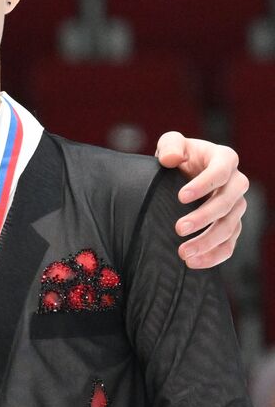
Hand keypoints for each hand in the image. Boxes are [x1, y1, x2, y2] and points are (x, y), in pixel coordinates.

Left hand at [154, 132, 247, 268]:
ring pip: (230, 227)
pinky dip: (214, 255)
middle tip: (178, 229)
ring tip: (183, 253)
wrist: (183, 172)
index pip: (220, 172)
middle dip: (204, 218)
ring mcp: (236, 206)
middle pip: (228, 203)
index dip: (203, 185)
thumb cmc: (178, 155)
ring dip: (208, 242)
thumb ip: (171, 145)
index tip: (181, 197)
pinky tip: (194, 263)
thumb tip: (171, 159)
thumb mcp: (172, 143)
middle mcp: (236, 183)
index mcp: (224, 159)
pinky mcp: (231, 225)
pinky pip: (230, 244)